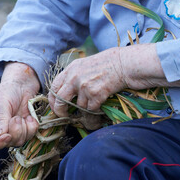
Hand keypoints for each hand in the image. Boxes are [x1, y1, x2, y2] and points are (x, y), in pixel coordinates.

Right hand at [0, 62, 39, 149]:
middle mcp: (0, 131)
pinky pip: (30, 135)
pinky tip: (29, 117)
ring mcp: (14, 131)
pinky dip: (32, 126)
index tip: (6, 136)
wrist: (23, 85)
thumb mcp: (1, 103)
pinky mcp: (26, 129)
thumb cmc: (7, 91)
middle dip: (14, 132)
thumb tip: (0, 136)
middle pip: (6, 143)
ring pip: (19, 141)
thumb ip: (1, 119)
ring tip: (22, 116)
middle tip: (16, 118)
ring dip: (24, 129)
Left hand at [48, 44, 179, 116]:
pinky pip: (91, 109)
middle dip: (61, 111)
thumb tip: (65, 93)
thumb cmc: (109, 63)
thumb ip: (74, 76)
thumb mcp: (86, 65)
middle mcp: (74, 77)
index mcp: (70, 69)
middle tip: (66, 116)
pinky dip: (97, 108)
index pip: (53, 87)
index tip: (56, 106)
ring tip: (97, 98)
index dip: (53, 99)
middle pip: (60, 100)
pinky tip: (103, 99)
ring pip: (79, 106)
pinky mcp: (95, 93)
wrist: (126, 63)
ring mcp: (84, 85)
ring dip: (87, 107)